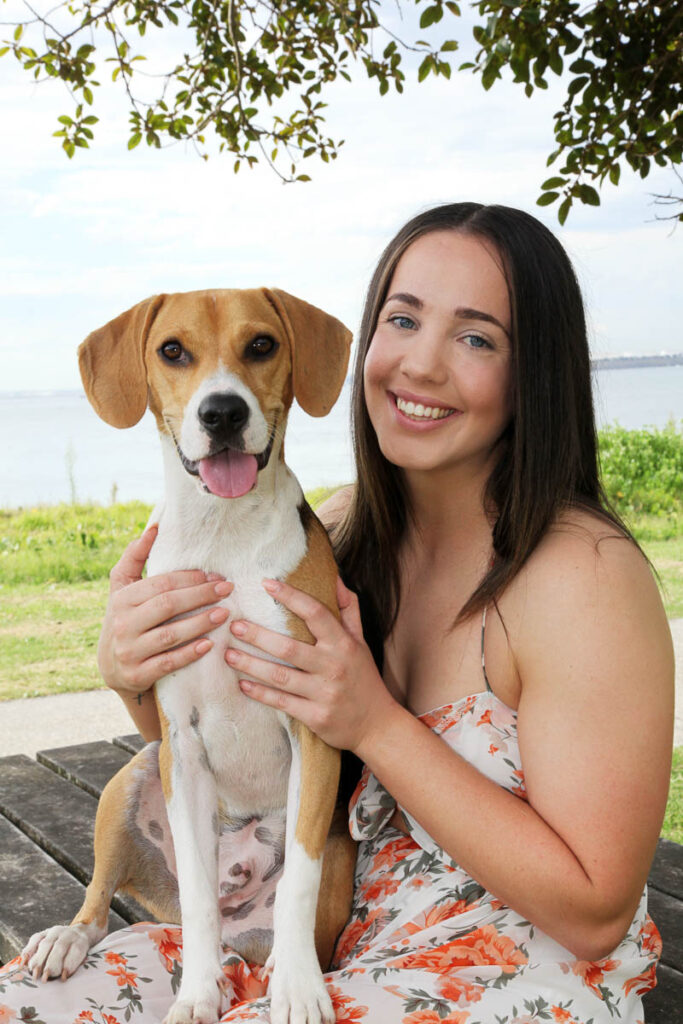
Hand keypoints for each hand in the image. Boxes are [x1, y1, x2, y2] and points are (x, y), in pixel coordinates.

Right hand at [98, 524, 233, 698]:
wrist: (112, 669)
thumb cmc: (126, 619)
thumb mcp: (122, 589)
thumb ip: (134, 558)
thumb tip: (154, 527)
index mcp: (122, 599)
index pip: (160, 584)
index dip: (190, 579)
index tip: (215, 576)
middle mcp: (123, 624)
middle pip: (167, 605)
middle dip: (200, 595)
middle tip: (227, 590)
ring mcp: (129, 651)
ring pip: (169, 634)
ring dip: (200, 623)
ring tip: (224, 614)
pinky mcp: (137, 674)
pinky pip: (168, 662)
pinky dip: (189, 653)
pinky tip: (209, 644)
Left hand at [225, 576, 396, 752]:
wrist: (376, 724)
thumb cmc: (363, 677)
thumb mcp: (360, 641)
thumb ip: (348, 609)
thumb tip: (334, 577)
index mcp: (344, 644)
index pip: (315, 613)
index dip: (291, 596)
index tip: (267, 583)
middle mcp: (333, 666)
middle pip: (289, 647)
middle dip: (258, 636)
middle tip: (234, 625)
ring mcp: (324, 693)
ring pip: (280, 676)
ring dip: (251, 664)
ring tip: (228, 653)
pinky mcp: (315, 717)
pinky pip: (281, 702)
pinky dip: (260, 693)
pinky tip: (242, 684)